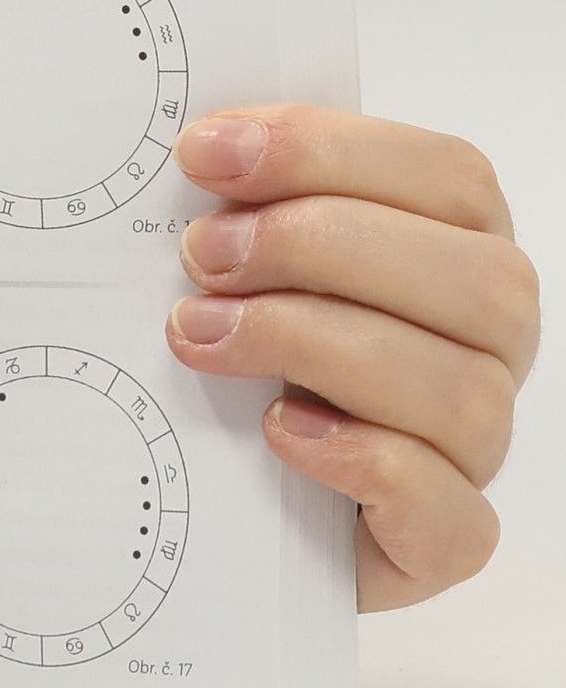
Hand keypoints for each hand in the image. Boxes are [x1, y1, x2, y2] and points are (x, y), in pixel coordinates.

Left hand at [165, 105, 536, 610]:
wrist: (230, 498)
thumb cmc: (243, 355)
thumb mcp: (239, 263)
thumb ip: (247, 201)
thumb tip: (206, 145)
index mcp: (458, 250)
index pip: (445, 177)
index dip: (324, 151)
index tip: (203, 153)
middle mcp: (487, 343)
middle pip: (472, 278)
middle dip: (318, 246)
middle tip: (201, 254)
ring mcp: (475, 445)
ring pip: (459, 389)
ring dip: (314, 344)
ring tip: (200, 335)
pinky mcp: (442, 542)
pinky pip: (449, 510)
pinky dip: (365, 462)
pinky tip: (281, 430)